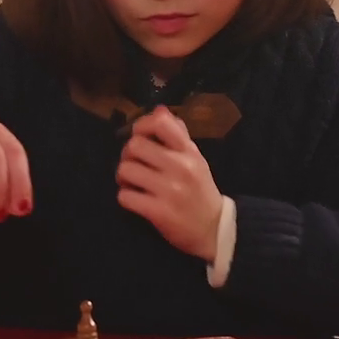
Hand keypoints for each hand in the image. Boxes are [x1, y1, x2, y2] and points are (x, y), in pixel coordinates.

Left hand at [116, 107, 222, 260]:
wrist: (214, 229)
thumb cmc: (200, 190)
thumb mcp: (195, 159)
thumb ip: (177, 135)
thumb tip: (158, 109)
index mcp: (188, 151)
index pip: (161, 123)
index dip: (142, 125)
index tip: (140, 136)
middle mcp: (180, 166)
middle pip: (134, 145)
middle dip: (127, 155)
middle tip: (134, 165)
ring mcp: (169, 190)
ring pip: (126, 170)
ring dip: (123, 177)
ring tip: (132, 183)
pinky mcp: (159, 212)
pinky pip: (125, 197)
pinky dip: (126, 197)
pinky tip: (135, 199)